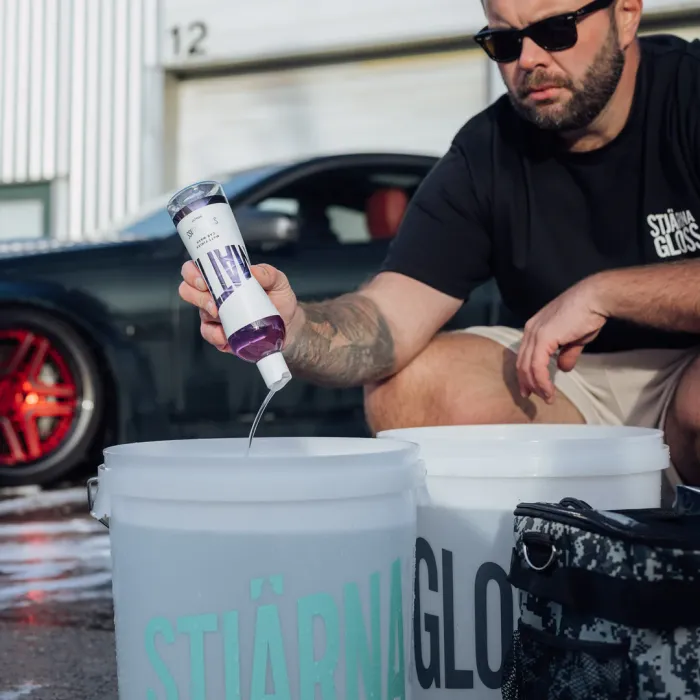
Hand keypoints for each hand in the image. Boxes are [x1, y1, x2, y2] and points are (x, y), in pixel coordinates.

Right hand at [178, 261, 300, 352]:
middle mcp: (215, 296)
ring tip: (221, 315)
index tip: (204, 279)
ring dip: (207, 313)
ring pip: (199, 313)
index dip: (193, 272)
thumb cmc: (280, 301)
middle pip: (188, 291)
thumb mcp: (278, 282)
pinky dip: (215, 334)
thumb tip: (253, 271)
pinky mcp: (221, 335)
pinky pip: (209, 334)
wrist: (290, 327)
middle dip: (195, 294)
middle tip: (212, 300)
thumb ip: (268, 273)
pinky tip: (225, 335)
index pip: (197, 270)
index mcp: (225, 278)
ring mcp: (216, 317)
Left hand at [516, 277, 608, 402]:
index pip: (524, 354)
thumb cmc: (587, 315)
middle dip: (526, 382)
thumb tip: (563, 368)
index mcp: (535, 328)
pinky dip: (541, 380)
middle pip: (521, 362)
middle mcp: (530, 330)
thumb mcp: (574, 339)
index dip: (526, 373)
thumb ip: (566, 353)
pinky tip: (548, 390)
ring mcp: (535, 333)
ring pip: (528, 366)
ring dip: (536, 385)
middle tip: (532, 397)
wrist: (594, 299)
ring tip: (546, 397)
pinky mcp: (543, 338)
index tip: (530, 388)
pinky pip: (537, 366)